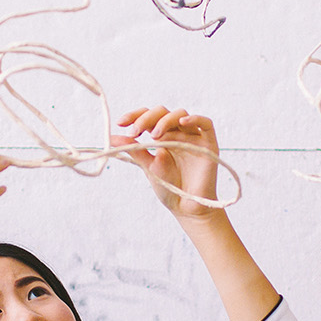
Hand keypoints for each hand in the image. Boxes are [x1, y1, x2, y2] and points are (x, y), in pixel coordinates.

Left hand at [111, 106, 221, 220]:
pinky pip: (206, 124)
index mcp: (163, 136)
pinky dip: (195, 119)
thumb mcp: (148, 166)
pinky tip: (182, 122)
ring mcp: (193, 137)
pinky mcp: (209, 144)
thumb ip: (134, 149)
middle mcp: (178, 133)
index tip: (121, 123)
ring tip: (154, 135)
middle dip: (147, 119)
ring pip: (181, 114)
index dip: (135, 115)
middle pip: (163, 112)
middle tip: (135, 132)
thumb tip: (112, 137)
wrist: (186, 208)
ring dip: (165, 121)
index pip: (149, 117)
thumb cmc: (169, 188)